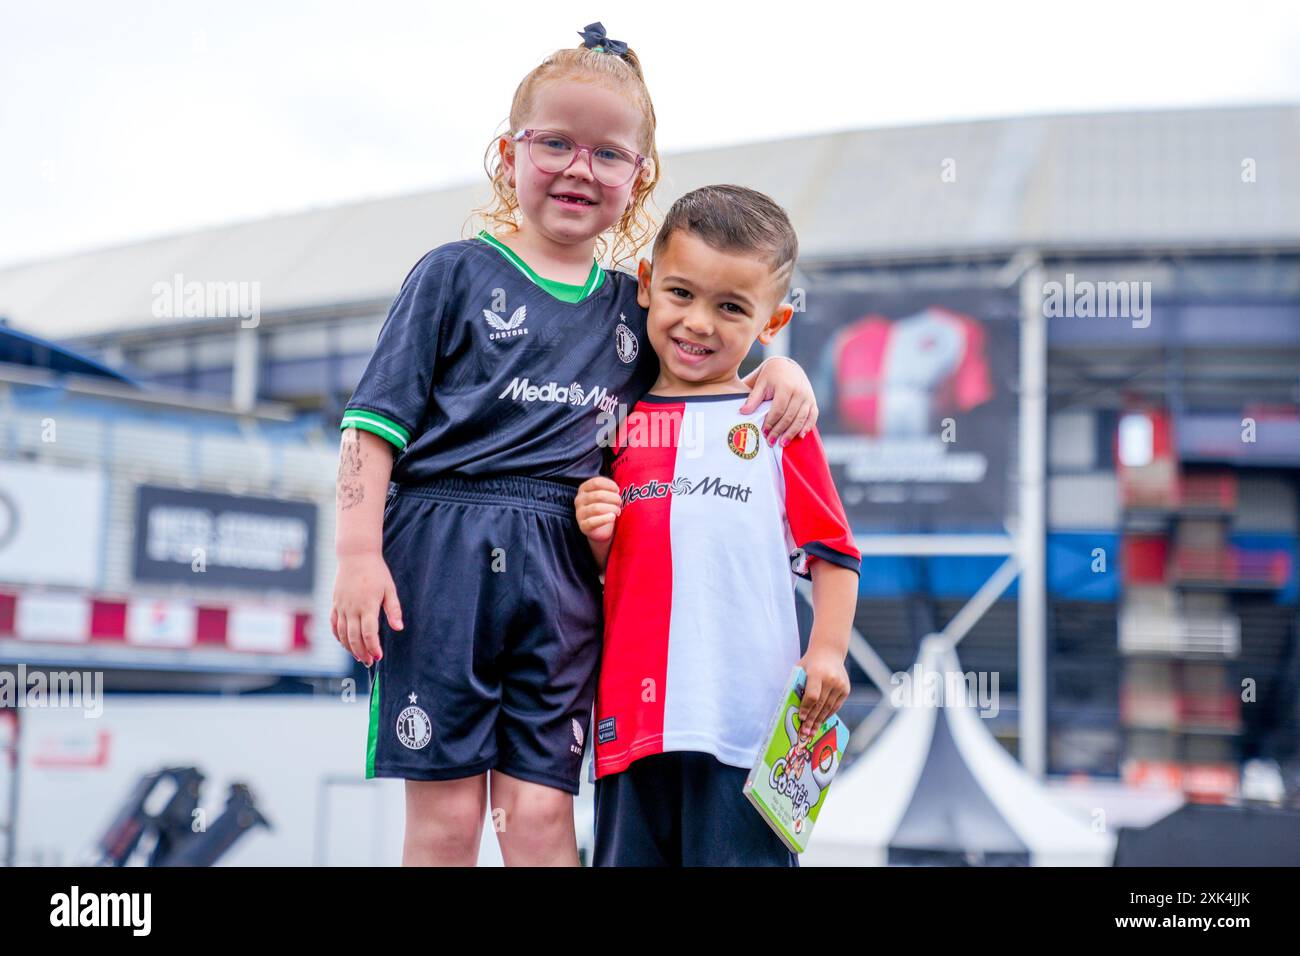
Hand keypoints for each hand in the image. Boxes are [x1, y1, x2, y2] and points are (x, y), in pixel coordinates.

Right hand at [330, 551, 402, 666]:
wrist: (356, 555)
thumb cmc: (376, 572)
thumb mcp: (389, 589)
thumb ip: (393, 610)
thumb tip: (398, 628)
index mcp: (367, 605)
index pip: (369, 633)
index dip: (374, 647)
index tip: (379, 656)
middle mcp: (352, 608)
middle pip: (354, 637)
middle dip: (362, 652)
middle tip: (370, 662)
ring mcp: (341, 606)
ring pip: (342, 633)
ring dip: (350, 648)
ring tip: (359, 657)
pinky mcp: (335, 603)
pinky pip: (333, 624)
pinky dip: (337, 636)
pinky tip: (344, 644)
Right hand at [575, 476, 620, 541]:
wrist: (601, 529)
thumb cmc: (605, 508)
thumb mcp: (605, 495)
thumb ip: (609, 489)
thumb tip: (618, 489)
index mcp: (584, 489)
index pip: (596, 482)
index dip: (610, 485)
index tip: (618, 490)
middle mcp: (579, 500)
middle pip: (598, 495)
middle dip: (613, 498)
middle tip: (620, 502)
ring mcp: (579, 513)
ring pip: (596, 508)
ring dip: (611, 508)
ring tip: (618, 511)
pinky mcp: (583, 526)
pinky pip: (593, 522)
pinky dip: (605, 519)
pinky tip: (612, 517)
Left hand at [740, 357, 818, 445]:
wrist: (787, 366)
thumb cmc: (771, 376)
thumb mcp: (760, 384)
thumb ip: (753, 398)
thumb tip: (743, 412)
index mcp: (785, 387)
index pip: (778, 409)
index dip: (771, 422)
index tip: (764, 432)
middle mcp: (799, 392)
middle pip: (790, 416)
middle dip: (780, 431)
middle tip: (771, 442)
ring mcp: (807, 397)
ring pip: (801, 419)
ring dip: (792, 433)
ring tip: (782, 444)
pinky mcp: (812, 401)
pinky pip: (812, 416)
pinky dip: (807, 427)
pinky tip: (800, 436)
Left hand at [796, 643, 849, 734]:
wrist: (829, 652)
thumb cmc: (810, 663)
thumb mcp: (800, 669)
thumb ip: (797, 686)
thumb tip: (791, 708)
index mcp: (817, 673)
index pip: (812, 695)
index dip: (806, 708)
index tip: (801, 719)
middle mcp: (831, 679)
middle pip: (820, 704)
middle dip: (812, 720)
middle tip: (804, 733)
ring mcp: (840, 685)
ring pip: (828, 708)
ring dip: (819, 721)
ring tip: (811, 732)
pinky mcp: (846, 690)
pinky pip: (835, 706)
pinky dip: (827, 715)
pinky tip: (820, 722)